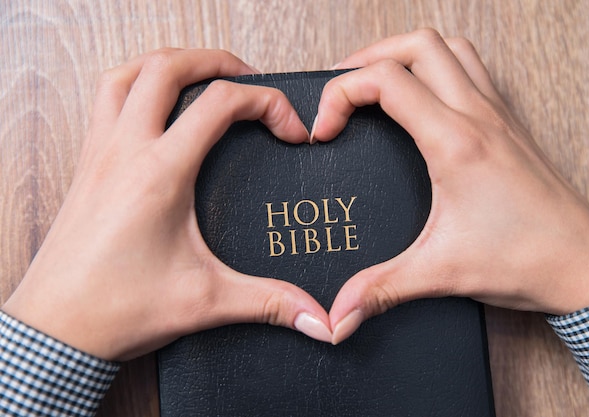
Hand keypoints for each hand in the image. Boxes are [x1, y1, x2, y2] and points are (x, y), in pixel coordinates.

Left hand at [2, 49, 332, 360]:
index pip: (219, 103)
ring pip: (126, 74)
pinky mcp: (86, 166)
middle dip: (215, 61)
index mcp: (159, 174)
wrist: (55, 328)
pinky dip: (133, 85)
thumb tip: (317, 319)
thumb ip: (268, 302)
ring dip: (166, 64)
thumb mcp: (205, 301)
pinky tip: (153, 110)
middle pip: (167, 68)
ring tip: (199, 77)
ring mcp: (99, 154)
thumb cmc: (118, 309)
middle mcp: (125, 151)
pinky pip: (105, 101)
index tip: (289, 130)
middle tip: (248, 77)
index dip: (267, 104)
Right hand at [310, 29, 588, 343]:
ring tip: (380, 82)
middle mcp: (478, 115)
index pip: (386, 79)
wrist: (586, 266)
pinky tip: (426, 102)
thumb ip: (380, 290)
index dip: (341, 94)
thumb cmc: (527, 260)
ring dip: (408, 54)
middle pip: (416, 44)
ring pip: (449, 47)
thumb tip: (338, 314)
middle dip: (368, 58)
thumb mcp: (441, 272)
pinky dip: (440, 67)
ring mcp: (498, 115)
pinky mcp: (509, 125)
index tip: (325, 130)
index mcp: (455, 142)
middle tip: (343, 89)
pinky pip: (472, 69)